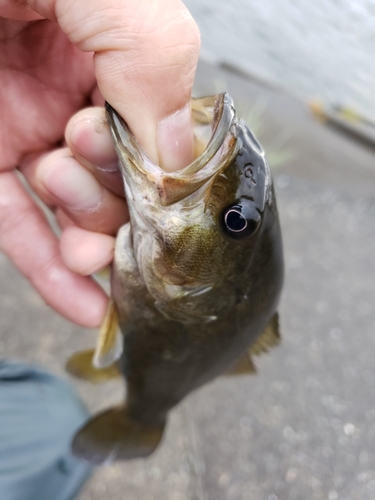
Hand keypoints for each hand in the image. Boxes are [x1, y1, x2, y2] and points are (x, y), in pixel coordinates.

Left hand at [0, 0, 199, 326]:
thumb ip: (160, 74)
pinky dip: (51, 271)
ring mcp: (25, 130)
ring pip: (71, 212)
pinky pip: (16, 223)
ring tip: (86, 245)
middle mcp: (74, 100)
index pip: (160, 138)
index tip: (149, 183)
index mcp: (118, 61)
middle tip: (82, 174)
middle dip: (114, 204)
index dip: (156, 171)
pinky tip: (86, 307)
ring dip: (87, 243)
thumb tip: (179, 156)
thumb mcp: (121, 4)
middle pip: (119, 183)